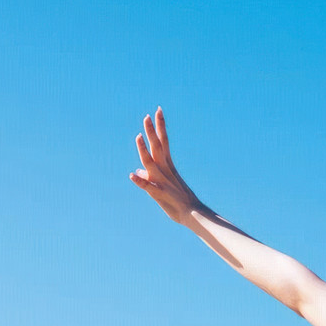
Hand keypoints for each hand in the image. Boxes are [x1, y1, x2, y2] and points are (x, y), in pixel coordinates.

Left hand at [130, 108, 200, 222]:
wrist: (193, 214)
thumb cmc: (178, 200)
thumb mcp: (161, 185)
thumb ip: (148, 177)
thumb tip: (136, 171)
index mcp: (167, 166)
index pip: (163, 142)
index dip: (159, 126)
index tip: (157, 111)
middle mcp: (165, 170)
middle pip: (157, 147)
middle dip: (152, 131)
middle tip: (147, 115)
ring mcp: (162, 181)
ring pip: (151, 163)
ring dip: (144, 150)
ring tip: (138, 136)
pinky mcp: (159, 194)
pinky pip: (148, 187)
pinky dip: (141, 181)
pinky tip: (132, 175)